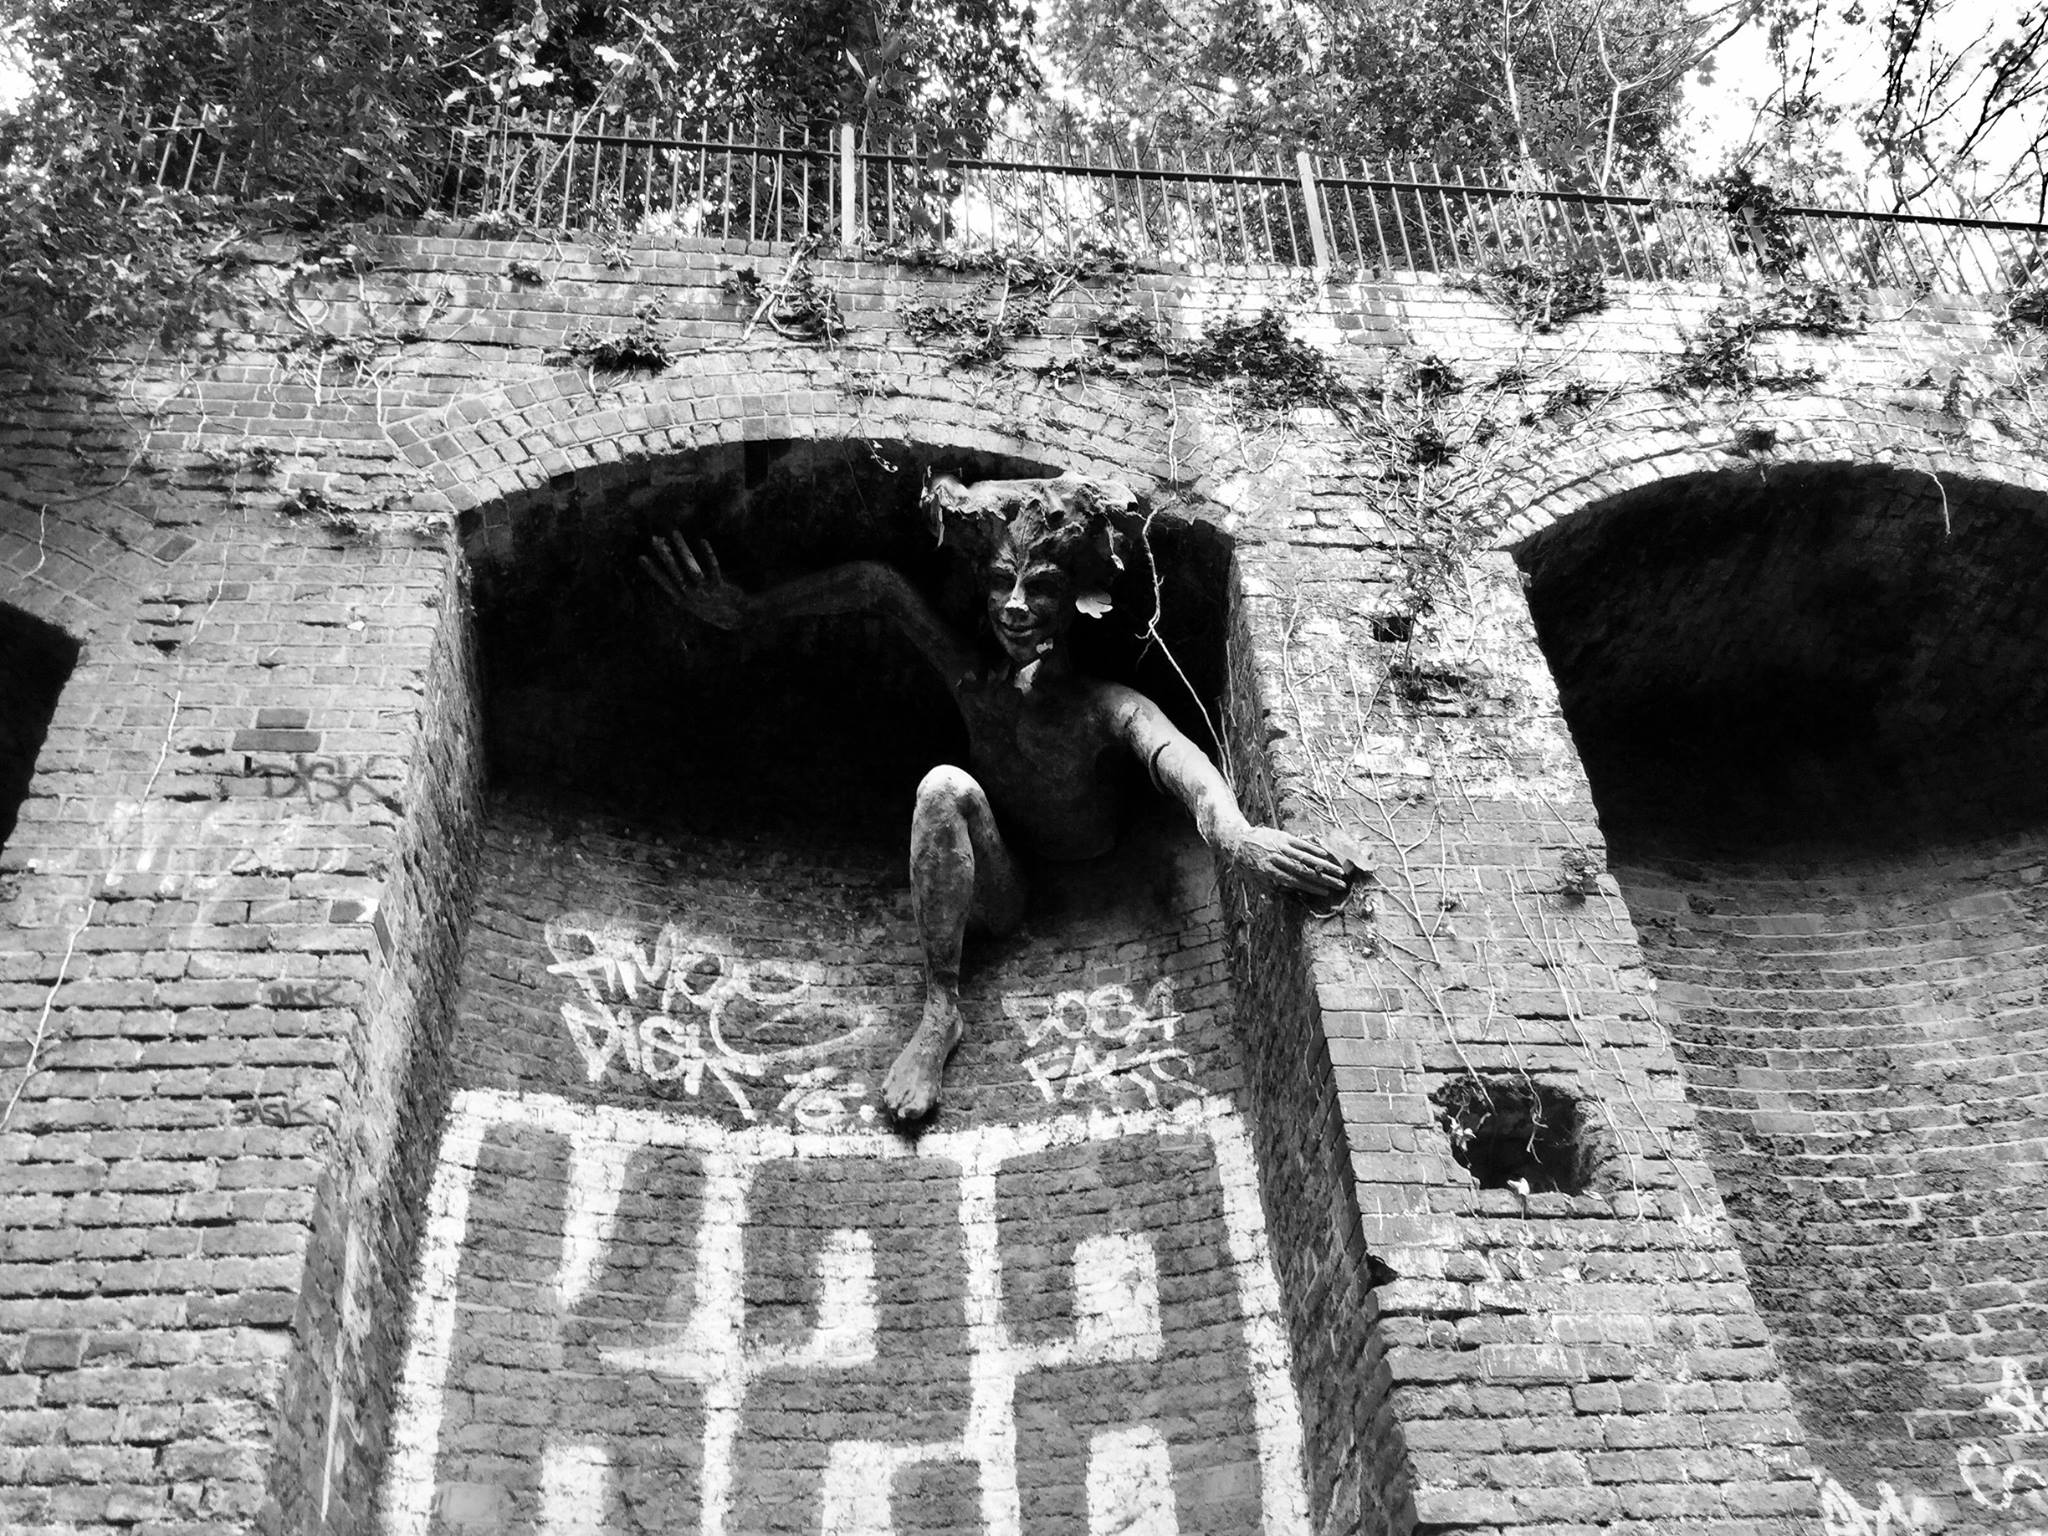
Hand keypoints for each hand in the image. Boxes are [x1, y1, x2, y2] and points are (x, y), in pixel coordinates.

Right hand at [641, 534, 750, 629]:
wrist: (736, 617)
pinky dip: (707, 553)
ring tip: (674, 533)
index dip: (653, 570)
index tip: (640, 556)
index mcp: (683, 599)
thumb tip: (670, 577)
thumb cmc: (713, 607)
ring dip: (682, 549)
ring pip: (691, 568)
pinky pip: (713, 567)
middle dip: (664, 555)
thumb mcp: (693, 602)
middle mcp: (692, 596)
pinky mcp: (719, 586)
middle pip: (675, 572)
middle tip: (654, 539)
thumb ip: (681, 590)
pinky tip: (702, 540)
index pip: (664, 582)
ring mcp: (705, 591)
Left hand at [1227, 826, 1352, 899]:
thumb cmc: (1246, 864)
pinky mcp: (1283, 836)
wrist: (1235, 839)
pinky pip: (1301, 843)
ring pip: (1306, 856)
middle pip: (1305, 870)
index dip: (1311, 888)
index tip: (1326, 892)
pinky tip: (1326, 855)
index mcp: (1270, 872)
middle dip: (1324, 878)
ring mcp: (1281, 846)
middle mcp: (1277, 859)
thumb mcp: (1255, 880)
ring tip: (1339, 871)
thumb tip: (1292, 898)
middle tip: (1340, 884)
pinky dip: (1314, 849)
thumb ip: (1274, 889)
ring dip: (1324, 864)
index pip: (1295, 882)